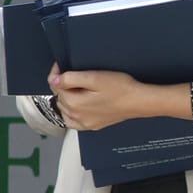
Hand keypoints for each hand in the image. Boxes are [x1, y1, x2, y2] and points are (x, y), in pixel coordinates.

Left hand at [49, 64, 188, 130]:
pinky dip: (72, 112)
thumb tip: (54, 80)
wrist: (139, 101)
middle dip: (63, 86)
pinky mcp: (92, 126)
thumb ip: (71, 79)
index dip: (57, 74)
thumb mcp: (94, 77)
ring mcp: (84, 123)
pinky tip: (79, 105)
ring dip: (67, 98)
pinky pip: (73, 121)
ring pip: (65, 109)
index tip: (61, 66)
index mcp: (74, 104)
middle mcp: (76, 116)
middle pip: (60, 98)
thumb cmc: (121, 88)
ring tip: (80, 89)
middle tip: (76, 76)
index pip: (56, 86)